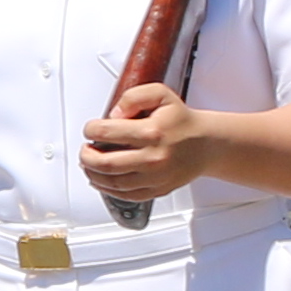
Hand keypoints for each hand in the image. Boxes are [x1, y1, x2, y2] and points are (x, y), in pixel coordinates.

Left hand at [79, 79, 208, 203]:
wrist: (205, 144)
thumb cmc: (181, 120)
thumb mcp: (160, 95)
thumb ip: (133, 97)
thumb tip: (113, 114)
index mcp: (151, 132)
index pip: (107, 132)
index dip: (91, 129)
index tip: (90, 128)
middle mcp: (153, 157)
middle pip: (105, 163)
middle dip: (86, 156)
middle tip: (85, 150)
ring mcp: (155, 177)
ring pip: (113, 182)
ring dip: (93, 174)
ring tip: (88, 165)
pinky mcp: (157, 190)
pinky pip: (126, 196)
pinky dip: (108, 190)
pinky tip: (101, 181)